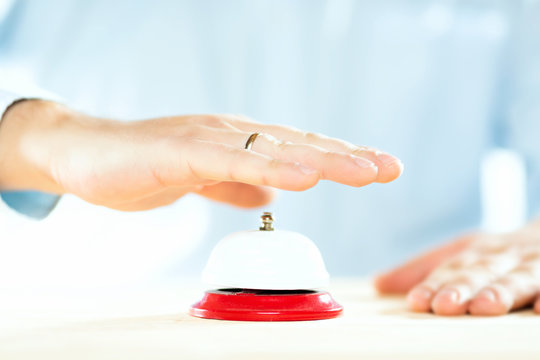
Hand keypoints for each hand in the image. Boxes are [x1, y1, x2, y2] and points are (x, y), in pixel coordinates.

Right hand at [0, 100, 402, 210]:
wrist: (85, 153)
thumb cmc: (143, 164)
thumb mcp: (201, 180)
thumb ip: (235, 186)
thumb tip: (269, 197)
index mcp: (239, 145)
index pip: (300, 150)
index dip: (341, 159)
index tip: (380, 169)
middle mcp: (232, 135)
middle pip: (300, 146)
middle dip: (348, 158)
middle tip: (391, 168)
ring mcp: (209, 139)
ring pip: (275, 150)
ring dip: (323, 160)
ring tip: (365, 171)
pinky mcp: (182, 151)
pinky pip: (232, 162)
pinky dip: (269, 169)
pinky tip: (300, 177)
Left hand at [375, 220, 539, 315]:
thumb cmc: (498, 254)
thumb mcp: (462, 255)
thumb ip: (422, 269)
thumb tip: (377, 283)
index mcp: (475, 252)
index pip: (450, 270)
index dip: (434, 285)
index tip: (417, 302)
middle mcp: (503, 256)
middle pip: (480, 272)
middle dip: (462, 288)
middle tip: (446, 305)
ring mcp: (533, 264)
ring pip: (517, 278)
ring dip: (501, 292)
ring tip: (486, 307)